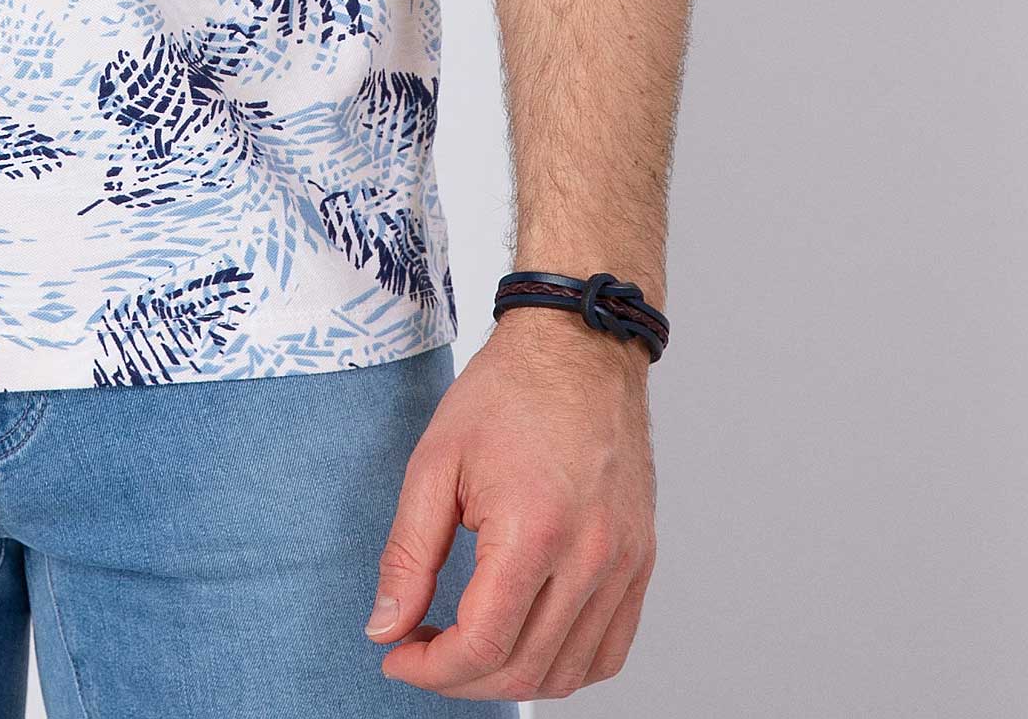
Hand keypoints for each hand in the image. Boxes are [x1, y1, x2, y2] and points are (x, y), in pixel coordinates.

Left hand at [364, 311, 657, 698]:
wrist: (578, 348)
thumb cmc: (507, 392)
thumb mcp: (435, 462)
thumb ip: (408, 553)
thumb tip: (386, 626)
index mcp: (535, 530)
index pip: (484, 646)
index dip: (431, 669)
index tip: (397, 654)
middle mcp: (591, 557)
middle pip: (524, 670)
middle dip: (460, 678)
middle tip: (421, 650)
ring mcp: (625, 564)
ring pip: (569, 671)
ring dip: (510, 678)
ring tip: (467, 648)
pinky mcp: (641, 562)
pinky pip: (610, 649)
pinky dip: (565, 665)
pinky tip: (526, 642)